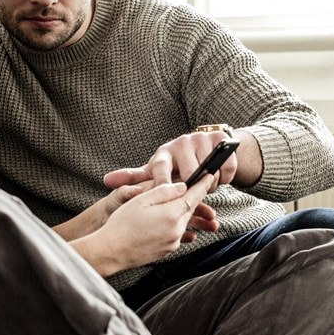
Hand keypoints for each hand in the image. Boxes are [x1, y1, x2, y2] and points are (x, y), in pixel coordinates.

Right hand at [71, 175, 215, 276]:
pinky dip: (174, 225)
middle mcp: (176, 230)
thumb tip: (182, 186)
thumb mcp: (141, 200)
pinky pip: (176, 233)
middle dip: (193, 197)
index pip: (194, 196)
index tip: (209, 176)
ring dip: (182, 212)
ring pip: (183, 222)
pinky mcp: (167, 250)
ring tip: (172, 205)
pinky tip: (162, 221)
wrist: (111, 251)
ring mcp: (173, 242)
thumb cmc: (122, 224)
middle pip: (190, 209)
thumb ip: (164, 191)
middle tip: (194, 186)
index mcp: (171, 214)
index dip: (202, 185)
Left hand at [104, 131, 239, 189]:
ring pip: (209, 170)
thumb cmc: (175, 165)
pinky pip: (227, 166)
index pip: (160, 168)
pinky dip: (226, 177)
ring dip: (210, 183)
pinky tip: (221, 178)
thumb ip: (134, 178)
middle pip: (189, 172)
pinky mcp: (220, 139)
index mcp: (163, 152)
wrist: (206, 149)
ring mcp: (201, 139)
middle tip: (194, 193)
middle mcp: (181, 142)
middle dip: (193, 187)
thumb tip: (106, 180)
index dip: (163, 183)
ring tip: (206, 185)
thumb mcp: (155, 171)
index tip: (166, 196)